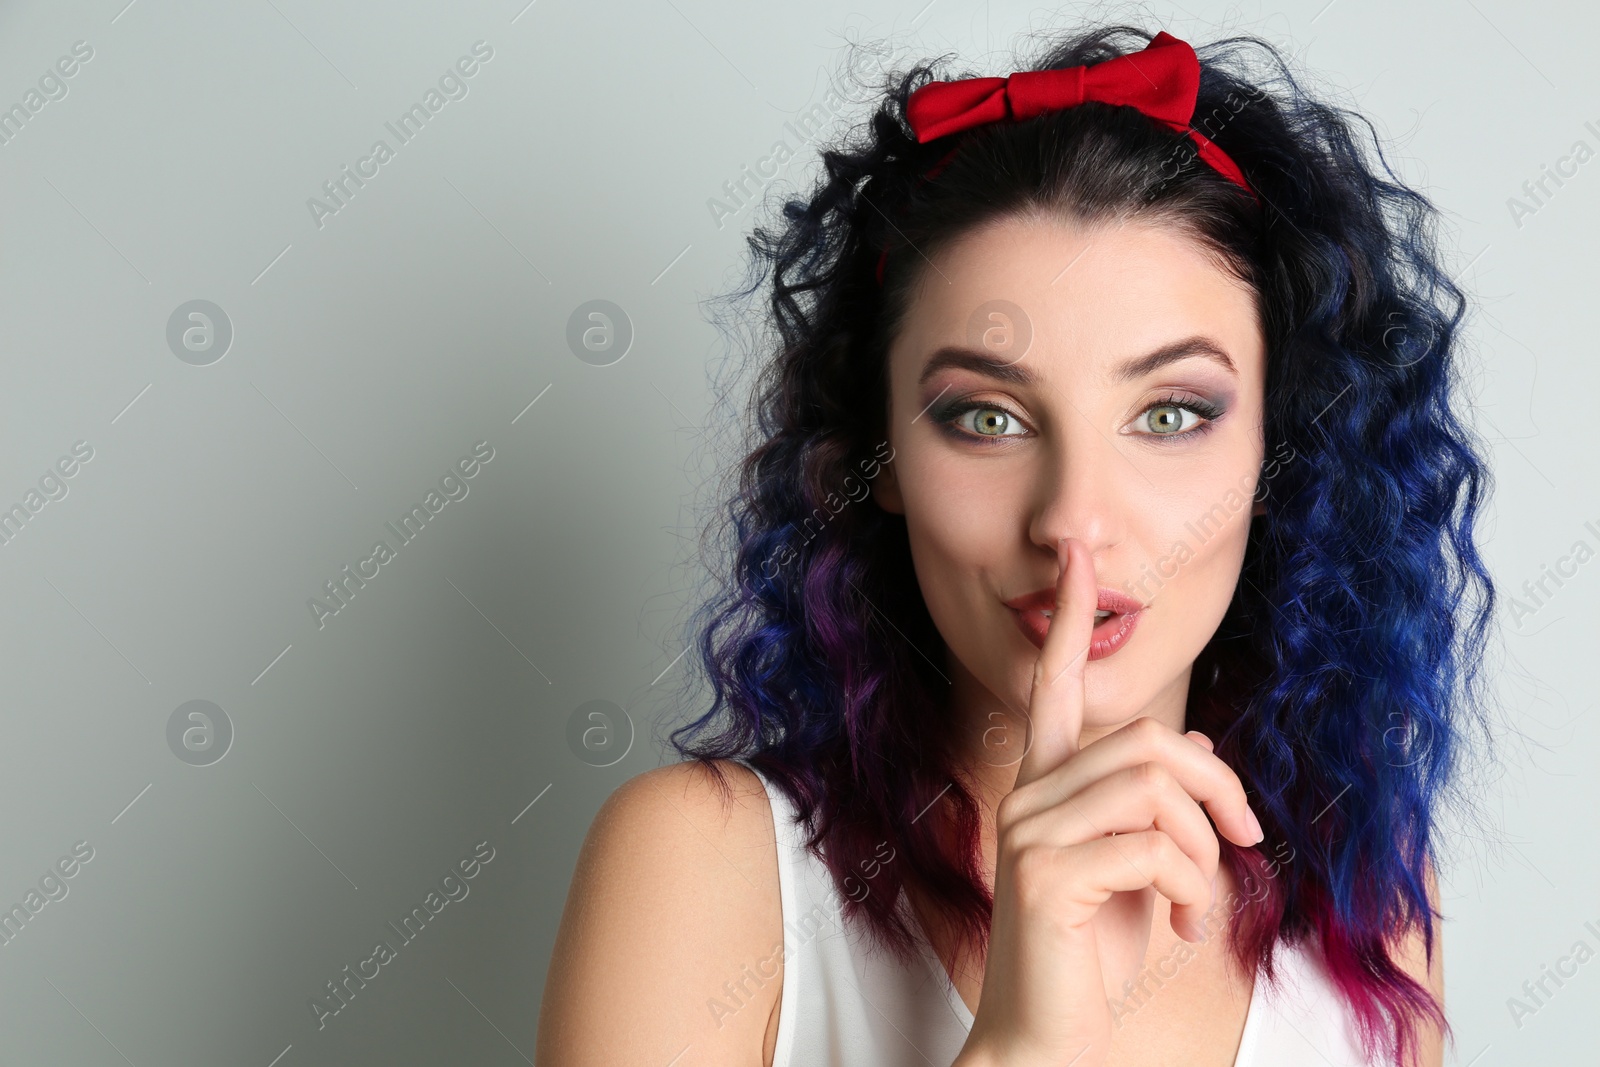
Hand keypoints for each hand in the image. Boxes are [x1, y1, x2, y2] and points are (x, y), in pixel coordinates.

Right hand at [956, 538, 1263, 1066]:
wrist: (1048, 1037)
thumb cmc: (1091, 953)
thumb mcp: (1138, 868)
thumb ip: (1155, 803)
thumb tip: (1199, 745)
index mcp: (1046, 785)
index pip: (1054, 685)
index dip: (1068, 621)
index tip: (1078, 558)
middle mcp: (1027, 796)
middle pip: (1149, 740)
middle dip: (1219, 787)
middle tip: (1246, 841)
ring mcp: (1028, 832)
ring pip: (1156, 789)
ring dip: (1204, 851)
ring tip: (1195, 901)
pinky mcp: (1043, 874)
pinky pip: (1153, 848)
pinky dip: (1189, 889)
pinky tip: (1176, 927)